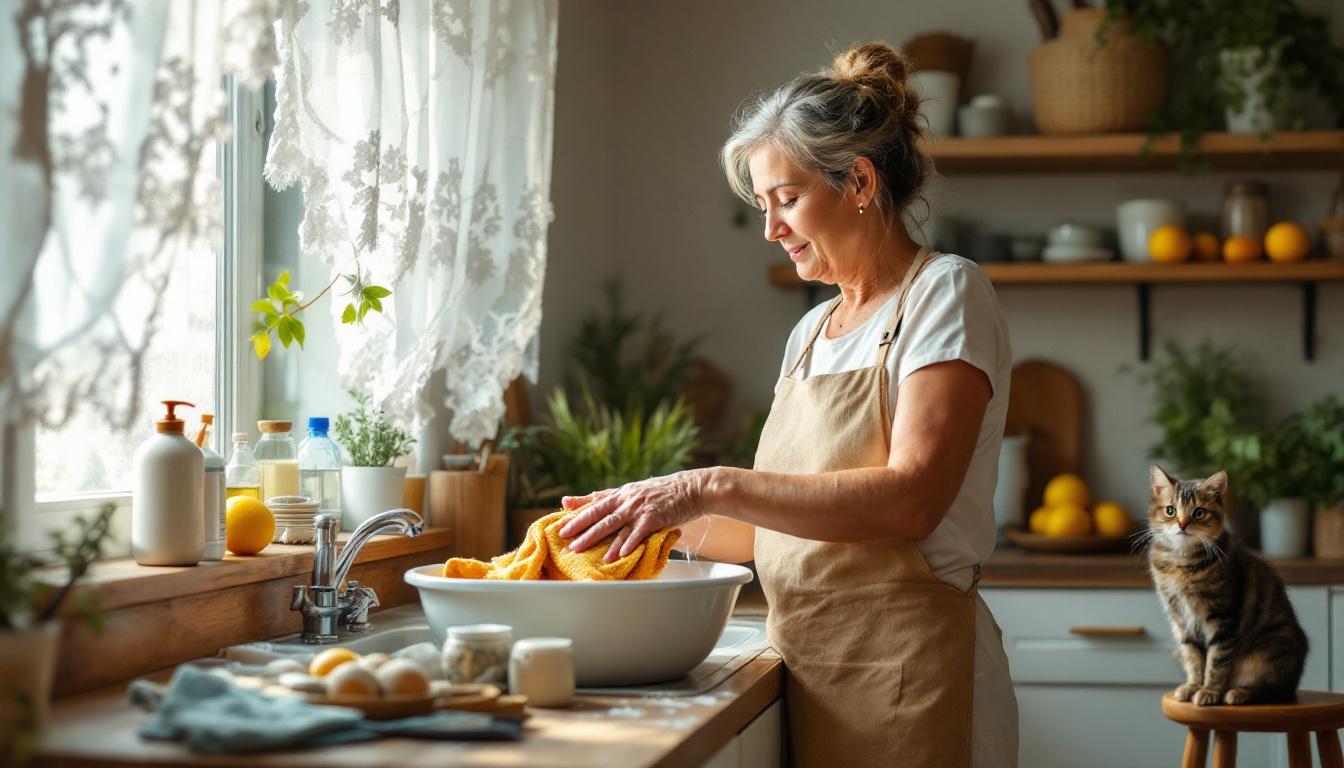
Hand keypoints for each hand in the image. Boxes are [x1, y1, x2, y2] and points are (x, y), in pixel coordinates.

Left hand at [559, 468, 711, 561]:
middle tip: (564, 539)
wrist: (692, 488)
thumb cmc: (665, 492)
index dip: (577, 510)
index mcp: (623, 494)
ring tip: (582, 551)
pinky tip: (618, 554)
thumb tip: (601, 500)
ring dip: (596, 539)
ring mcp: (640, 508)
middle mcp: (628, 500)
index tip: (559, 518)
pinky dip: (628, 543)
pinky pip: (638, 533)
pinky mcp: (655, 518)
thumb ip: (618, 497)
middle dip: (579, 527)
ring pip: (613, 525)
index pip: (595, 502)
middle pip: (598, 514)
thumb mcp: (638, 491)